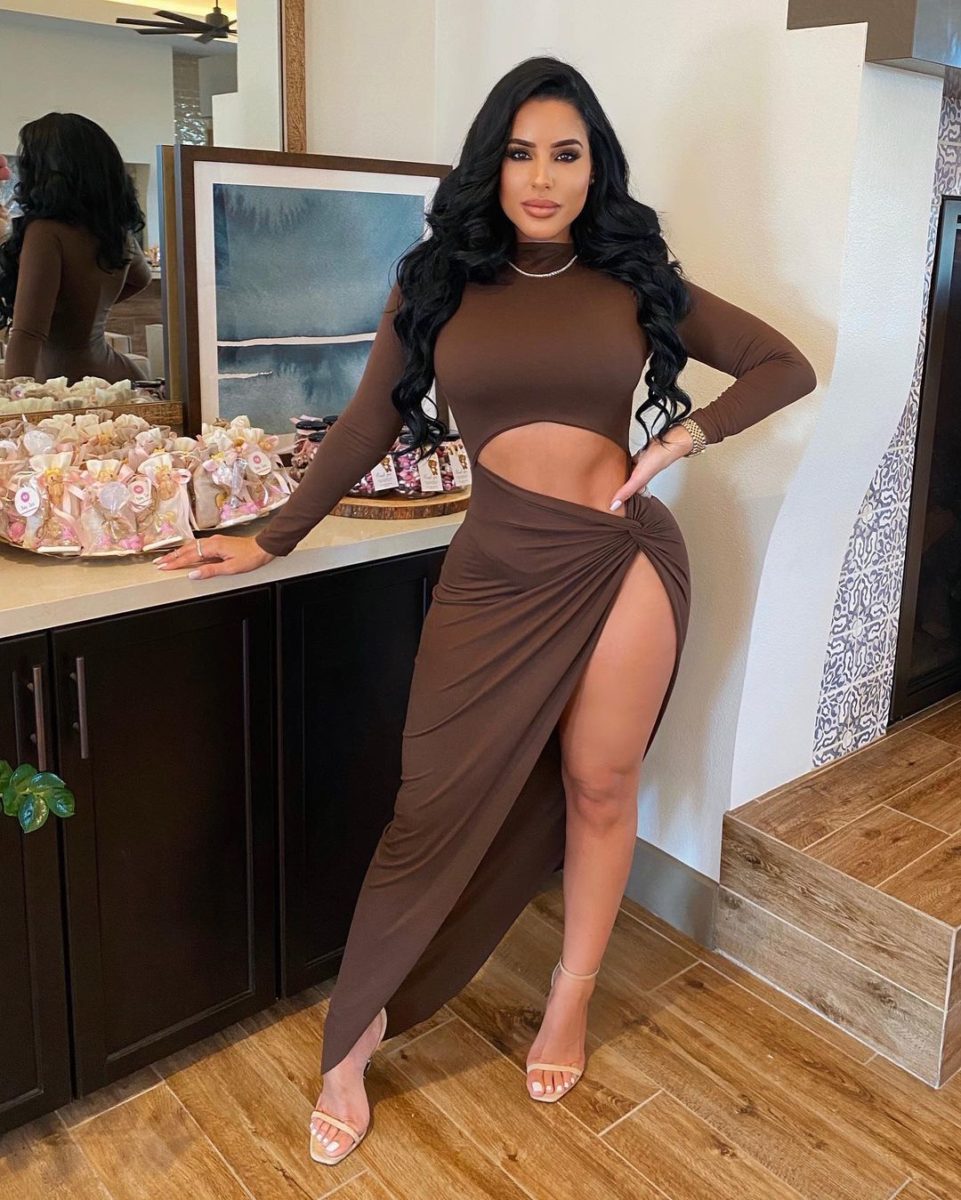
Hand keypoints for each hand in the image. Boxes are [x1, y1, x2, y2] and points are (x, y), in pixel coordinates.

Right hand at [154, 534, 275, 578]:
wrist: (263, 547)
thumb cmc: (250, 557)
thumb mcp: (231, 567)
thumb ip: (211, 571)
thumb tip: (193, 574)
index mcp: (213, 547)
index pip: (189, 556)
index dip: (175, 563)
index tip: (164, 567)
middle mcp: (212, 542)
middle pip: (187, 550)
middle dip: (172, 557)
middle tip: (159, 563)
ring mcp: (214, 541)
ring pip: (191, 546)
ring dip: (178, 553)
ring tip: (167, 559)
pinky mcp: (218, 543)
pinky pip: (198, 546)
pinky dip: (188, 550)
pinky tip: (185, 552)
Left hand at [608, 426, 692, 510]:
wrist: (666, 443)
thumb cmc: (657, 461)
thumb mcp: (637, 479)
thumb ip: (626, 492)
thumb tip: (614, 506)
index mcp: (639, 485)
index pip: (627, 496)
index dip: (618, 500)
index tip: (608, 504)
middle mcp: (639, 477)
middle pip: (625, 484)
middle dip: (617, 487)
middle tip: (605, 491)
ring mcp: (639, 466)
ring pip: (626, 473)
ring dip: (619, 475)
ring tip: (607, 478)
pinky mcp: (639, 456)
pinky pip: (628, 461)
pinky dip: (623, 462)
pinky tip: (617, 462)